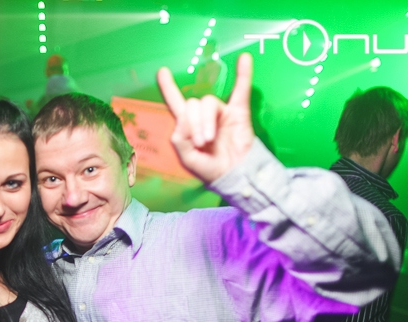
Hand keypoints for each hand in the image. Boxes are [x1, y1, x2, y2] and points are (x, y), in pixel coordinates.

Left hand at [157, 53, 254, 182]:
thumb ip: (180, 139)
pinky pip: (241, 90)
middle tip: (200, 143)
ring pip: (208, 102)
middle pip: (192, 104)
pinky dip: (243, 74)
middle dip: (194, 124)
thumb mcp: (187, 159)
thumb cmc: (209, 168)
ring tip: (210, 139)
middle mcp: (202, 115)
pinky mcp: (238, 112)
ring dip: (206, 121)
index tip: (162, 72)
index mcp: (187, 125)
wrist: (233, 175)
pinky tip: (244, 60)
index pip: (175, 103)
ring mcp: (220, 111)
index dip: (168, 88)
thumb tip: (183, 119)